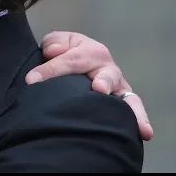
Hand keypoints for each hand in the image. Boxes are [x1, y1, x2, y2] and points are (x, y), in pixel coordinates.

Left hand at [25, 31, 152, 140]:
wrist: (75, 63)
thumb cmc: (65, 54)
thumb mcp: (57, 43)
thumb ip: (55, 43)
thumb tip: (54, 52)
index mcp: (91, 51)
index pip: (69, 60)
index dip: (50, 70)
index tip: (31, 81)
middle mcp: (108, 69)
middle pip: (106, 75)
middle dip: (103, 82)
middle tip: (98, 89)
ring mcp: (117, 88)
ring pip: (127, 96)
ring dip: (128, 107)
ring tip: (131, 118)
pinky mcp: (121, 105)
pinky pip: (132, 112)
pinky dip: (139, 121)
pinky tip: (144, 133)